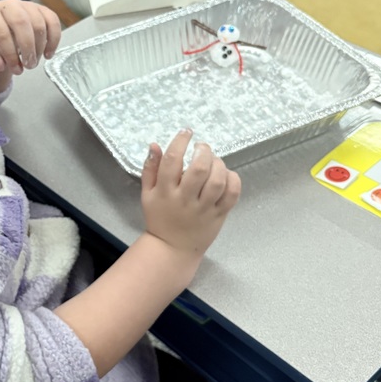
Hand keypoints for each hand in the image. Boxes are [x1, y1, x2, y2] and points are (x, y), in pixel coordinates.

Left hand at [0, 0, 61, 74]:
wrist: (1, 22)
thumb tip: (1, 64)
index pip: (1, 33)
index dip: (10, 54)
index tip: (16, 69)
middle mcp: (9, 5)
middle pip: (22, 23)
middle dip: (28, 48)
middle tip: (29, 66)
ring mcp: (27, 5)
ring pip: (39, 23)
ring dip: (40, 47)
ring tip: (34, 62)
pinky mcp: (42, 8)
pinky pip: (53, 21)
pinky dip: (54, 40)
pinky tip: (48, 54)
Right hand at [141, 129, 240, 256]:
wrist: (172, 248)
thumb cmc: (159, 218)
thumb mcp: (147, 193)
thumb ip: (150, 168)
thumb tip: (154, 145)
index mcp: (165, 192)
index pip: (172, 160)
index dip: (180, 141)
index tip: (186, 133)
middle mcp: (185, 199)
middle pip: (199, 169)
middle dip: (203, 151)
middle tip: (201, 148)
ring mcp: (204, 209)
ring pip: (217, 181)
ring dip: (218, 164)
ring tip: (213, 161)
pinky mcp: (219, 215)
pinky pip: (232, 195)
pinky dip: (233, 179)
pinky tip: (226, 174)